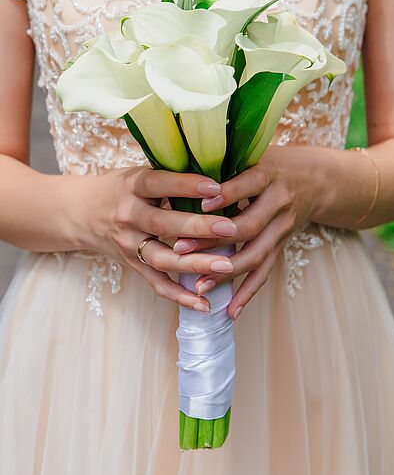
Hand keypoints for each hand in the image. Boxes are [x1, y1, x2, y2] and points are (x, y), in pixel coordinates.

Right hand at [78, 166, 239, 310]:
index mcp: (132, 186)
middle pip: (163, 224)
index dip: (186, 186)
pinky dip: (180, 296)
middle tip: (231, 228)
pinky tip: (204, 303)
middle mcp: (128, 216)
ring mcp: (129, 244)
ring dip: (195, 264)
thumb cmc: (121, 188)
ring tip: (226, 266)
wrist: (81, 213)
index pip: (160, 184)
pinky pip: (156, 284)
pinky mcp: (132, 265)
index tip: (216, 187)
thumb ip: (171, 174)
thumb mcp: (139, 173)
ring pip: (162, 258)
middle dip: (199, 227)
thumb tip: (218, 170)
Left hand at [173, 146, 328, 318]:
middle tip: (180, 248)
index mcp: (268, 174)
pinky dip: (248, 292)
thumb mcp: (254, 155)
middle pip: (249, 226)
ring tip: (199, 286)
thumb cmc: (272, 164)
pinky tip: (230, 310)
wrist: (316, 181)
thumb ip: (225, 164)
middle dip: (214, 240)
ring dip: (227, 272)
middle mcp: (279, 202)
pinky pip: (265, 272)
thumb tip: (181, 172)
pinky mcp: (282, 246)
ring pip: (256, 254)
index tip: (200, 203)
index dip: (226, 194)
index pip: (248, 184)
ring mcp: (282, 228)